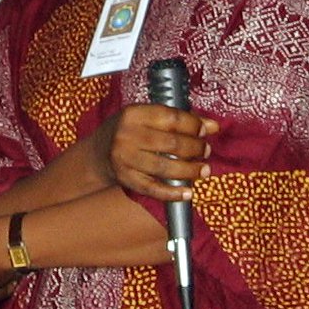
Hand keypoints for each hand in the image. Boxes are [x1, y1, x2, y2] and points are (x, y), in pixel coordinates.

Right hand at [92, 104, 216, 200]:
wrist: (96, 154)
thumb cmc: (127, 132)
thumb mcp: (147, 118)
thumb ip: (178, 120)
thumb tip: (212, 126)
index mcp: (133, 115)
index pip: (172, 118)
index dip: (193, 125)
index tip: (205, 131)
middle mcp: (126, 136)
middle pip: (171, 144)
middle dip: (195, 148)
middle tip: (205, 151)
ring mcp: (124, 159)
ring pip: (165, 167)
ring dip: (189, 170)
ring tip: (203, 170)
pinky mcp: (125, 179)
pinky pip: (153, 189)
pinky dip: (173, 193)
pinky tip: (188, 193)